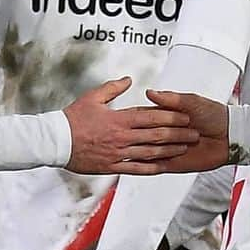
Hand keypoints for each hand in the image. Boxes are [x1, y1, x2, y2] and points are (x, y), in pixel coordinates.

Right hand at [63, 78, 199, 174]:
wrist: (55, 141)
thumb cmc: (72, 119)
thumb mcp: (92, 97)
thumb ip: (112, 88)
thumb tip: (128, 79)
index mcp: (119, 119)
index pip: (151, 117)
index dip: (171, 116)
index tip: (185, 116)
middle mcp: (122, 137)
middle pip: (156, 135)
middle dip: (178, 134)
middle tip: (194, 134)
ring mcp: (118, 153)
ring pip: (150, 152)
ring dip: (170, 151)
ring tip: (184, 148)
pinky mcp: (112, 167)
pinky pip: (136, 169)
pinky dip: (151, 169)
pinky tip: (163, 168)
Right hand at [138, 90, 229, 172]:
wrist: (230, 136)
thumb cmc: (215, 116)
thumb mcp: (191, 102)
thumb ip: (170, 98)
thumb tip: (149, 92)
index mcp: (165, 117)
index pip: (144, 118)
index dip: (138, 118)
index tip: (135, 117)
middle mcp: (163, 134)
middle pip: (143, 135)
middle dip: (146, 134)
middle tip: (153, 131)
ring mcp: (166, 150)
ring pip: (146, 151)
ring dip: (147, 148)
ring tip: (152, 144)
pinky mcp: (171, 164)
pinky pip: (154, 167)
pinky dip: (146, 165)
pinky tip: (141, 161)